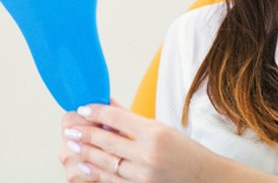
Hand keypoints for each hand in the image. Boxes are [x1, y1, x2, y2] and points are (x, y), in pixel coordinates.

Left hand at [60, 100, 218, 182]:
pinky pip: (112, 180)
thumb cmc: (186, 151)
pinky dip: (96, 172)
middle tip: (69, 127)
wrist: (204, 177)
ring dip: (85, 152)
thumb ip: (132, 119)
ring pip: (105, 162)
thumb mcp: (162, 128)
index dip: (97, 112)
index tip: (83, 108)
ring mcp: (142, 174)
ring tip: (72, 144)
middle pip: (107, 140)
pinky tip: (85, 165)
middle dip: (85, 133)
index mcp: (155, 132)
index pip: (117, 117)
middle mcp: (147, 153)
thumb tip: (110, 106)